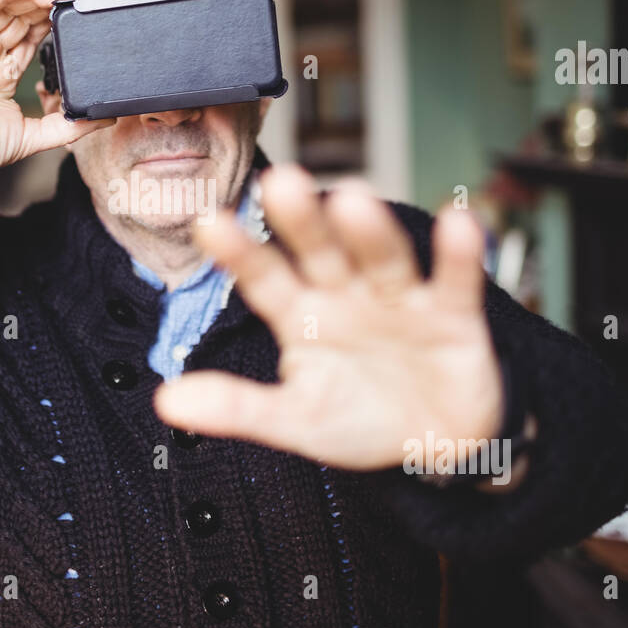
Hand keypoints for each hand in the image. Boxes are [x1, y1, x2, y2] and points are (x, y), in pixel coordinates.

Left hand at [153, 163, 504, 470]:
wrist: (437, 445)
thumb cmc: (358, 418)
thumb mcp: (296, 420)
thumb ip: (237, 408)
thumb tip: (166, 402)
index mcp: (300, 312)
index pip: (263, 277)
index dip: (239, 253)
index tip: (208, 223)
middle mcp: (345, 292)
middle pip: (320, 252)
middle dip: (302, 221)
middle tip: (281, 182)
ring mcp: (398, 298)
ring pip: (381, 258)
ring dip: (369, 231)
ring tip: (353, 200)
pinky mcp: (452, 314)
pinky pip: (455, 280)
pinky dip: (460, 255)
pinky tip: (459, 223)